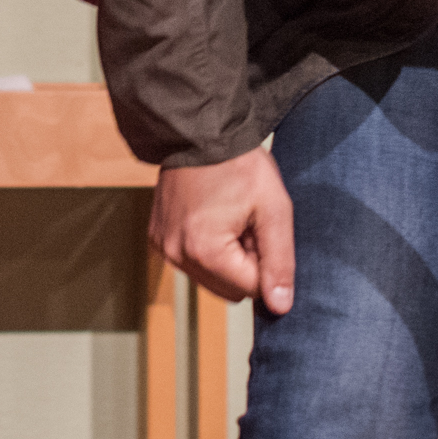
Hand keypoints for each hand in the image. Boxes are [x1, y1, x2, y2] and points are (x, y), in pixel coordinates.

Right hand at [152, 147, 296, 312]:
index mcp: (206, 251)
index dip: (265, 261)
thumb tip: (280, 307)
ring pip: (210, 278)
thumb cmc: (239, 165)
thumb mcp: (274, 209)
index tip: (260, 228)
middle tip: (247, 224)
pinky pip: (191, 261)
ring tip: (229, 217)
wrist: (199, 132)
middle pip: (229, 290)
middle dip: (245, 264)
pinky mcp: (157, 238)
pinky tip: (211, 216)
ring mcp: (163, 248)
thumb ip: (280, 261)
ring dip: (226, 258)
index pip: (251, 289)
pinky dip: (206, 248)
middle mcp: (177, 255)